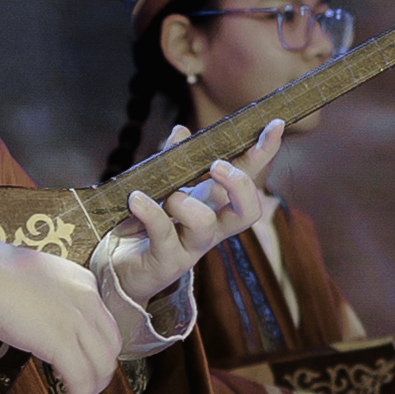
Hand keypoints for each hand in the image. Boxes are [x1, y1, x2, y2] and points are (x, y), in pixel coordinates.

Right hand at [0, 235, 120, 393]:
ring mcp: (77, 321)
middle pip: (110, 347)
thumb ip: (52, 299)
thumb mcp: (38, 278)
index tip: (82, 359)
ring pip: (100, 367)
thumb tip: (46, 323)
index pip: (104, 324)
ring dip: (91, 387)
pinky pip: (81, 379)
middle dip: (99, 371)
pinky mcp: (60, 342)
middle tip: (84, 383)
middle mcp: (87, 300)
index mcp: (83, 283)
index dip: (96, 348)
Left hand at [109, 120, 284, 304]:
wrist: (119, 268)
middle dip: (239, 184)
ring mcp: (192, 246)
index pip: (247, 175)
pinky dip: (150, 211)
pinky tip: (137, 199)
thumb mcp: (161, 187)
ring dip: (183, 202)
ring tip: (162, 197)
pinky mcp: (168, 261)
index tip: (275, 124)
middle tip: (217, 166)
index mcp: (214, 203)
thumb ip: (173, 159)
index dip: (263, 152)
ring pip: (205, 222)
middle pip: (247, 211)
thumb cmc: (144, 224)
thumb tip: (182, 131)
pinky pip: (164, 232)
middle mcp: (211, 226)